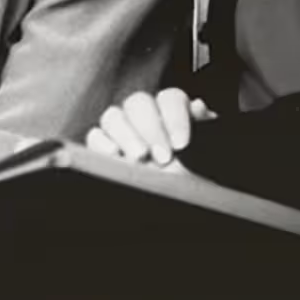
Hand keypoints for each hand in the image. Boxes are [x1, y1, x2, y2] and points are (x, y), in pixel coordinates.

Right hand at [85, 88, 215, 166]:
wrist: (176, 200)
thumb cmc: (194, 176)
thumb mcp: (205, 156)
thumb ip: (205, 134)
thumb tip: (200, 107)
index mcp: (172, 110)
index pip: (170, 99)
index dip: (175, 117)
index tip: (182, 144)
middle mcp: (145, 114)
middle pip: (139, 103)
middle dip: (151, 128)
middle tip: (163, 157)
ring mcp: (120, 127)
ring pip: (113, 116)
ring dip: (126, 134)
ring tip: (139, 158)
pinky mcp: (101, 145)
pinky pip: (94, 136)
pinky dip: (102, 144)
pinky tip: (114, 156)